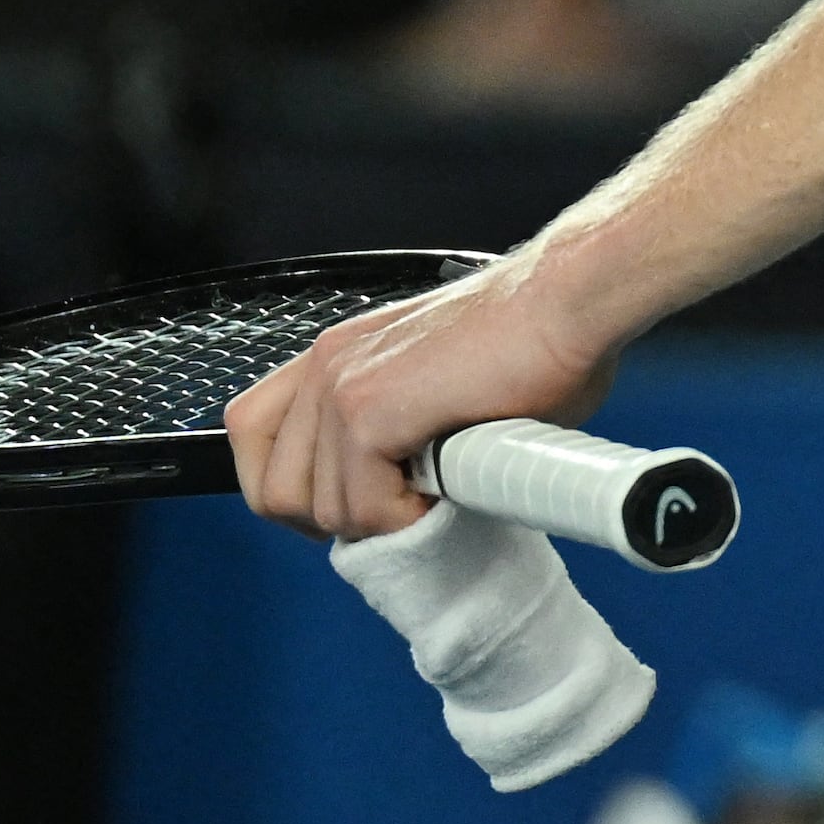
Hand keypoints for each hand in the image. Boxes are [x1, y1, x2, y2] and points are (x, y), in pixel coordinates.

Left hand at [226, 251, 619, 539]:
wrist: (570, 302)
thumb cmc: (537, 342)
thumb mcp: (439, 386)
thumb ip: (402, 431)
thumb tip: (407, 490)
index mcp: (337, 354)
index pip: (254, 435)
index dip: (297, 488)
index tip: (358, 504)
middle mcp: (326, 364)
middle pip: (272, 489)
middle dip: (337, 520)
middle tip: (401, 512)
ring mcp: (342, 387)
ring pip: (320, 508)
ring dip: (382, 521)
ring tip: (441, 492)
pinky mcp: (370, 411)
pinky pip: (362, 506)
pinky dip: (406, 519)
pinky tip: (449, 490)